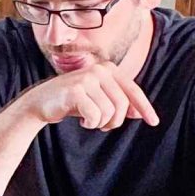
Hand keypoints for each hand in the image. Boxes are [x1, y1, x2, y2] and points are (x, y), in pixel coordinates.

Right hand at [24, 61, 158, 129]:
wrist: (40, 102)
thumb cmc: (71, 101)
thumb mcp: (98, 100)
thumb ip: (117, 102)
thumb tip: (140, 113)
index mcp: (108, 69)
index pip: (133, 91)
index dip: (145, 108)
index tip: (154, 122)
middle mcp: (100, 70)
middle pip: (122, 105)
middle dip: (114, 121)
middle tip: (102, 126)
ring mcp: (87, 78)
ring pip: (109, 112)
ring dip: (100, 123)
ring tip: (88, 120)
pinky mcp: (76, 90)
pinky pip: (94, 116)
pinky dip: (90, 123)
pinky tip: (81, 120)